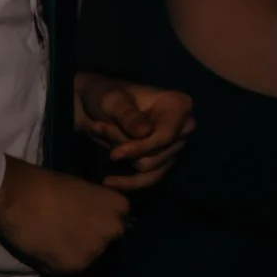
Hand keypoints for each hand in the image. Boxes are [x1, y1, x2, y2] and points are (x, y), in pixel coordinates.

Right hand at [0, 155, 129, 274]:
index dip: (98, 221)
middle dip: (87, 238)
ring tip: (47, 241)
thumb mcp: (78, 188)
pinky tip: (38, 248)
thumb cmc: (41, 182)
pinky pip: (64, 269)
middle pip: (104, 241)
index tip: (82, 219)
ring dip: (70, 252)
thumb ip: (90, 207)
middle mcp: (112, 231)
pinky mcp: (72, 266)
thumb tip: (84, 219)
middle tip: (63, 231)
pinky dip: (52, 263)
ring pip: (84, 257)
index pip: (118, 221)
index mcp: (118, 207)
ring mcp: (93, 250)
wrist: (14, 195)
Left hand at [73, 71, 194, 189]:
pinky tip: (108, 181)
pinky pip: (149, 179)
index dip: (141, 147)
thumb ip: (128, 115)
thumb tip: (146, 133)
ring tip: (100, 131)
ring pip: (148, 166)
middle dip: (124, 145)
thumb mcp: (113, 100)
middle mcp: (183, 127)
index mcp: (179, 105)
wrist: (94, 104)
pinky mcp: (160, 160)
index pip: (166, 136)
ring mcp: (173, 145)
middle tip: (100, 127)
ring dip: (120, 153)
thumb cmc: (107, 95)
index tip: (115, 154)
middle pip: (156, 154)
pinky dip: (126, 181)